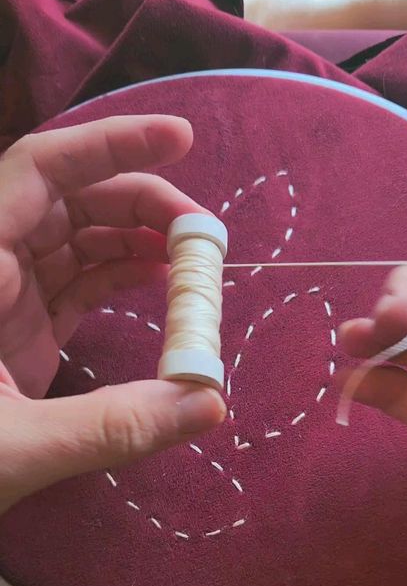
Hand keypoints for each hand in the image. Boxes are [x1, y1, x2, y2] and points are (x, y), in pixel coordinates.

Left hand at [0, 116, 224, 513]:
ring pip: (75, 238)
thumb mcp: (11, 447)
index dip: (109, 145)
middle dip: (139, 202)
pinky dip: (119, 276)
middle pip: (68, 200)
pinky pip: (75, 281)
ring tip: (193, 259)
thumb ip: (109, 427)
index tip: (179, 137)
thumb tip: (209, 403)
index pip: (39, 173)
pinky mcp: (19, 329)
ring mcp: (4, 298)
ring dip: (136, 239)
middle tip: (202, 232)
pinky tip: (159, 282)